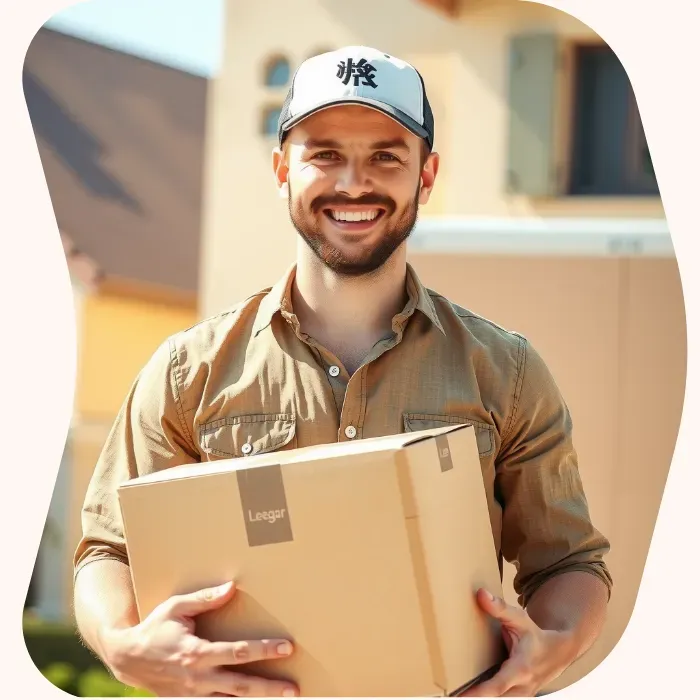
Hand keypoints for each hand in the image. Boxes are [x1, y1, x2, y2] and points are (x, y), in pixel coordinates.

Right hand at [102, 581, 297, 697]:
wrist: (127, 658)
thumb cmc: (155, 628)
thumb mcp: (177, 608)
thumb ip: (205, 599)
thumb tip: (232, 587)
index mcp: (196, 653)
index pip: (238, 652)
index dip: (264, 650)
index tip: (287, 647)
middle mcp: (198, 678)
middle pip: (240, 686)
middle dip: (268, 688)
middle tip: (293, 689)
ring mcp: (193, 695)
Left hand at [460, 589, 575, 696]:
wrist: (558, 653)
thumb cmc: (535, 635)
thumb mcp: (520, 619)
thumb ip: (500, 608)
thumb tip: (480, 594)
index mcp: (521, 668)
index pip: (497, 686)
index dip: (477, 693)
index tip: (459, 695)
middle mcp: (521, 687)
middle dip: (474, 697)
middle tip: (451, 694)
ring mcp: (520, 696)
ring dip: (478, 697)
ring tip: (456, 693)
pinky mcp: (517, 698)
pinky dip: (484, 696)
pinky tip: (468, 692)